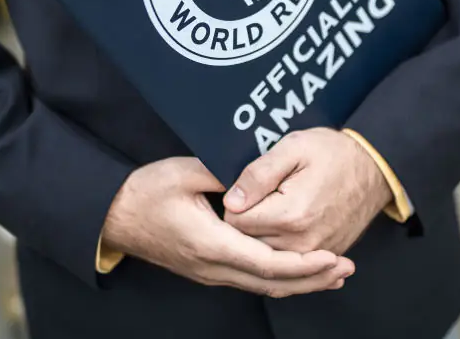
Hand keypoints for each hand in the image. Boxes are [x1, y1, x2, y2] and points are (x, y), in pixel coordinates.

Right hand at [101, 157, 354, 296]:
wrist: (113, 217)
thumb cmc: (145, 193)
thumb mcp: (183, 171)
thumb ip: (222, 172)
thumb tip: (255, 173)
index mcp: (211, 243)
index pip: (267, 263)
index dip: (303, 264)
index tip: (332, 257)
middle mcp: (213, 266)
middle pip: (272, 283)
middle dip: (312, 279)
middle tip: (346, 269)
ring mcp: (209, 272)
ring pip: (263, 286)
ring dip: (300, 282)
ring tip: (332, 274)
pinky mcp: (207, 269)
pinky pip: (251, 280)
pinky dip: (280, 278)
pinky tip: (296, 271)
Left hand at [223, 129, 393, 255]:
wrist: (375, 169)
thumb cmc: (334, 154)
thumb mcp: (293, 148)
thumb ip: (258, 175)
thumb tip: (231, 200)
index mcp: (289, 215)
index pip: (234, 223)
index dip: (233, 204)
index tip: (243, 190)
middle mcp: (301, 243)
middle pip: (247, 243)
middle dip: (245, 221)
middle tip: (257, 196)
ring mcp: (314, 254)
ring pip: (265, 254)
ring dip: (262, 235)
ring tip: (273, 207)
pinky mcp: (323, 258)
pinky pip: (288, 259)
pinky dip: (281, 244)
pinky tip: (288, 221)